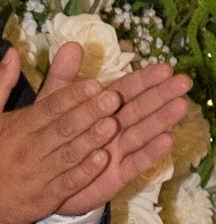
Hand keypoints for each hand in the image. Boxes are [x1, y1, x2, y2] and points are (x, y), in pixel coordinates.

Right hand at [0, 43, 124, 223]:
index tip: (94, 83)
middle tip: (113, 99)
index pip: (48, 108)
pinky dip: (85, 172)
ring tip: (113, 124)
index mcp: (15, 128)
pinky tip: (102, 160)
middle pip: (63, 129)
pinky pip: (67, 184)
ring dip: (92, 140)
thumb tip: (12, 52)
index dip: (72, 96)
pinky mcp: (43, 199)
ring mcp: (36, 176)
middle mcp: (27, 150)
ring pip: (69, 155)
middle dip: (89, 113)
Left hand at [44, 58, 191, 213]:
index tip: (164, 68)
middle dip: (161, 95)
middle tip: (183, 82)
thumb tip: (71, 44)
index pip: (126, 90)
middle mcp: (115, 128)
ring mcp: (118, 151)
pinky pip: (135, 163)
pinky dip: (150, 152)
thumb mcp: (52, 103)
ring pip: (142, 133)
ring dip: (161, 120)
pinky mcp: (117, 175)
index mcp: (102, 108)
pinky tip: (167, 140)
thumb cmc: (50, 135)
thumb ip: (63, 76)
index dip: (144, 79)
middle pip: (140, 109)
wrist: (40, 179)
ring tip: (180, 106)